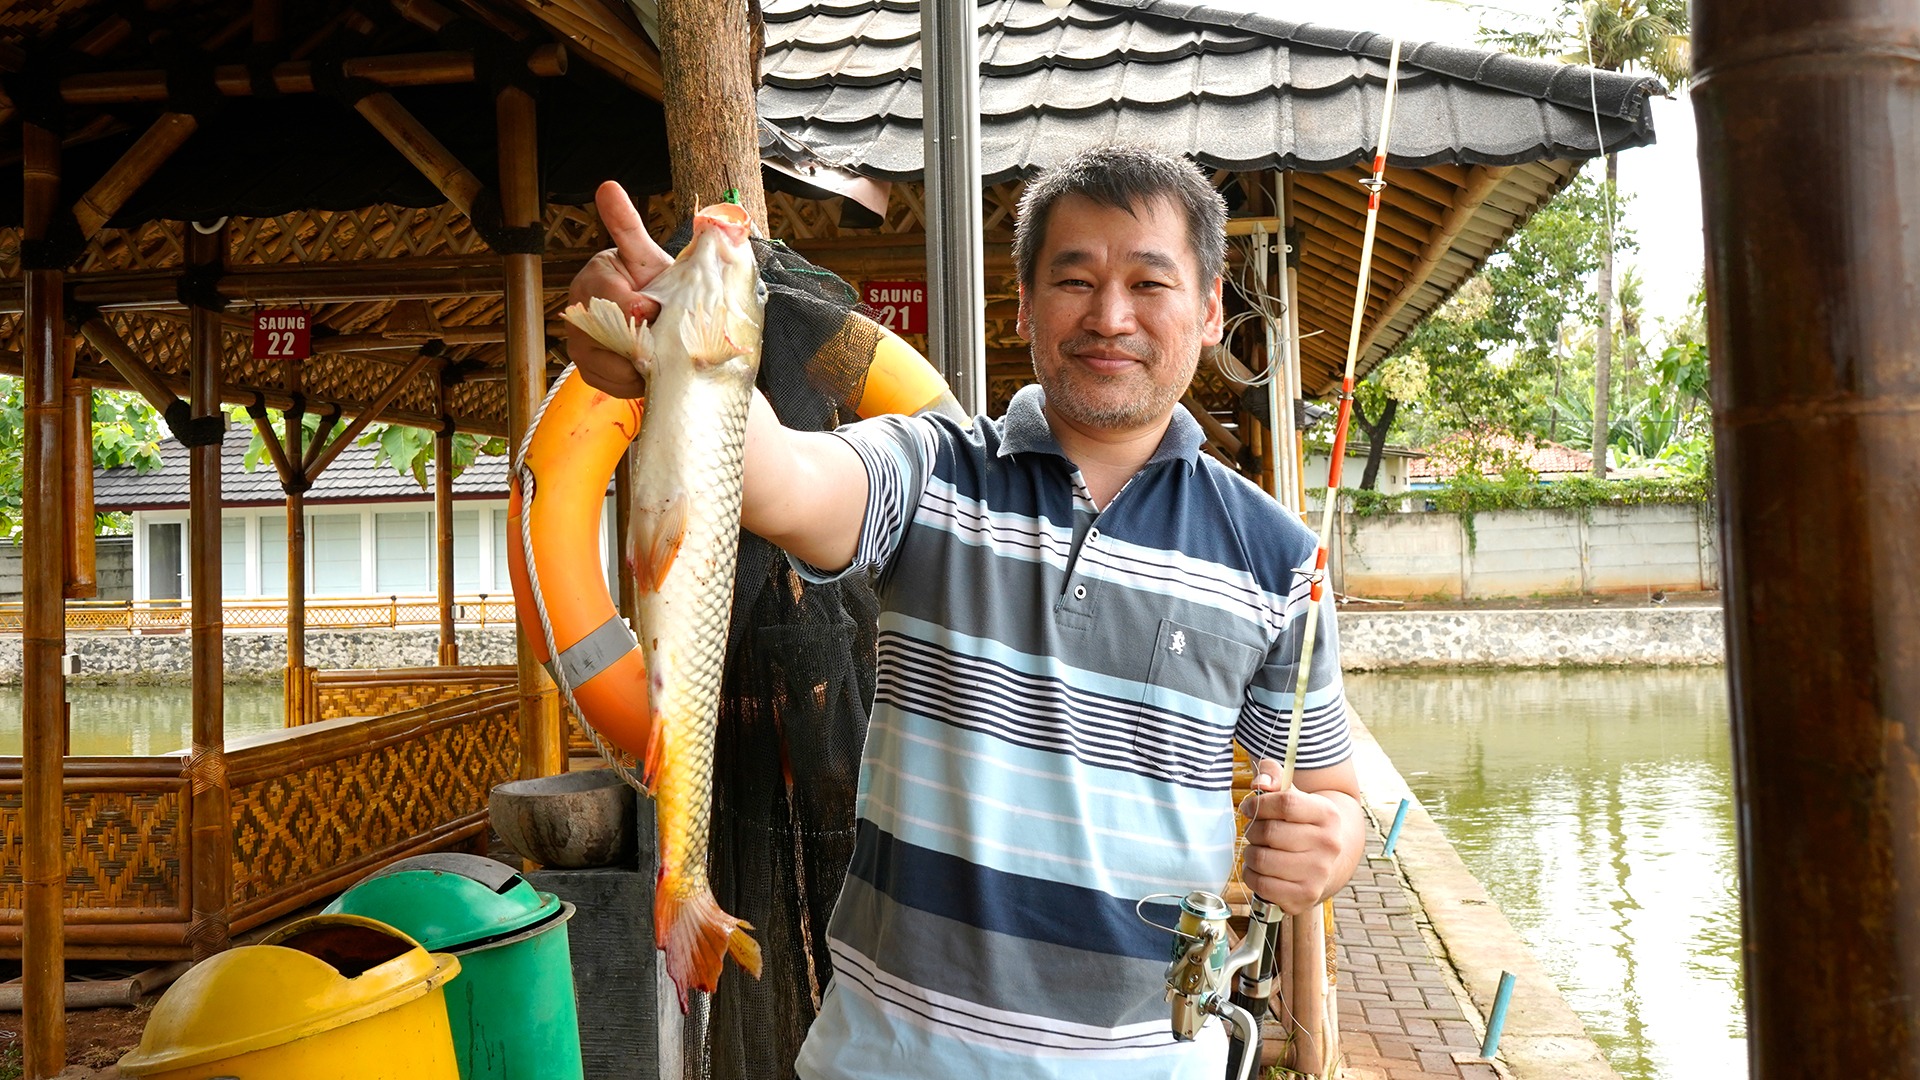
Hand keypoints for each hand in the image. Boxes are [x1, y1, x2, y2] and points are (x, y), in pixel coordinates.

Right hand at [566, 181, 675, 397]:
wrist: (659, 315)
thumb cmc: (653, 281)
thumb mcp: (644, 254)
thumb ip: (627, 226)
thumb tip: (607, 186)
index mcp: (593, 277)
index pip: (609, 297)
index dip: (634, 307)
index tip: (654, 310)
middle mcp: (579, 311)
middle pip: (605, 336)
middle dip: (640, 341)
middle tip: (663, 342)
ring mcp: (580, 344)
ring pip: (607, 364)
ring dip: (639, 365)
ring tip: (660, 356)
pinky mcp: (590, 370)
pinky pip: (610, 384)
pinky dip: (634, 382)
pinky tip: (650, 371)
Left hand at [1238, 758, 1353, 915]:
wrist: (1326, 863)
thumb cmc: (1300, 824)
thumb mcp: (1292, 795)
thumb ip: (1273, 776)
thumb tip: (1260, 782)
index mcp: (1328, 814)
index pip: (1284, 802)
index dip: (1258, 803)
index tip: (1249, 807)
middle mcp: (1329, 844)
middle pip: (1269, 832)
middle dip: (1253, 830)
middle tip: (1256, 833)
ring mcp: (1319, 873)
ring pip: (1261, 859)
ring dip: (1250, 853)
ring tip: (1259, 850)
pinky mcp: (1306, 896)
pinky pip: (1261, 884)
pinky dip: (1252, 875)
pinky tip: (1261, 870)